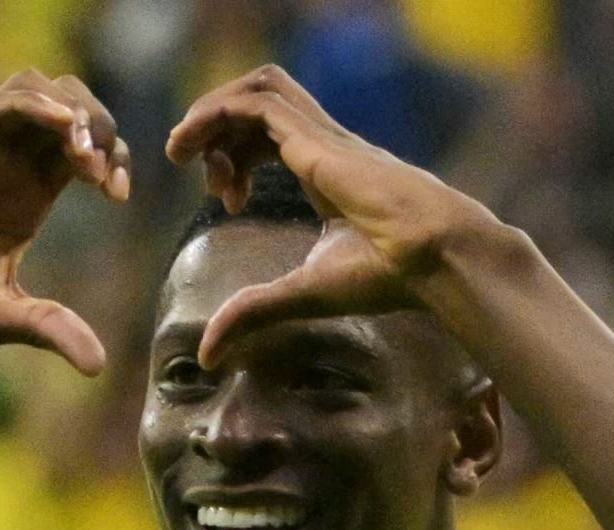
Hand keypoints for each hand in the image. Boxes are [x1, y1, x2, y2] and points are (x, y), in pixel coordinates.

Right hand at [0, 70, 130, 374]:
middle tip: (101, 175)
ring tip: (81, 157)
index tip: (116, 195)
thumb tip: (98, 367)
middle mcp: (5, 164)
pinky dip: (35, 104)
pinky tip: (59, 127)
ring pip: (38, 90)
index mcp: (27, 197)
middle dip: (101, 128)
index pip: (87, 151)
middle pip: (72, 109)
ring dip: (72, 111)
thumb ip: (47, 328)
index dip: (113, 159)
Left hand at [165, 65, 500, 367]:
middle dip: (217, 130)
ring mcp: (320, 136)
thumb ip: (252, 313)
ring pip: (257, 89)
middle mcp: (322, 145)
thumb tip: (207, 357)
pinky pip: (254, 102)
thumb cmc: (386, 274)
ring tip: (180, 151)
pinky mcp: (314, 137)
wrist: (433, 255)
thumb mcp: (301, 293)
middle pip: (260, 104)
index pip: (272, 137)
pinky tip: (190, 146)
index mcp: (326, 171)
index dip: (236, 160)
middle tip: (200, 175)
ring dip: (211, 112)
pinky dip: (213, 113)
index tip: (229, 201)